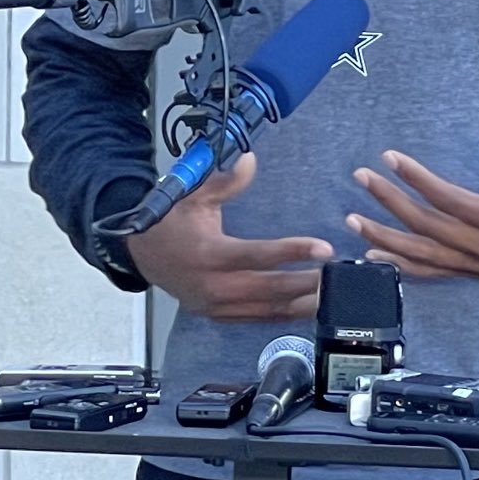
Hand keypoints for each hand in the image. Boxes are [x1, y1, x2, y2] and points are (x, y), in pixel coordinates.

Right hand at [125, 152, 331, 321]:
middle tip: (338, 277)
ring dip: (301, 304)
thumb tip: (250, 160)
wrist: (140, 254)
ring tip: (331, 295)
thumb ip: (226, 183)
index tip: (324, 249)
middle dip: (307, 284)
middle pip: (270, 289)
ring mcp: (216, 306)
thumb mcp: (195, 197)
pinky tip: (306, 309)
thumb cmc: (171, 222)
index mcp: (210, 254)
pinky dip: (282, 316)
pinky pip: (256, 320)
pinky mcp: (217, 316)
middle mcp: (214, 286)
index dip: (293, 251)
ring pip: (266, 310)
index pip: (259, 255)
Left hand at [346, 113, 478, 279]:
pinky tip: (375, 257)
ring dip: (385, 238)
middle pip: (425, 226)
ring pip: (422, 256)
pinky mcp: (473, 273)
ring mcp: (475, 264)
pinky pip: (431, 273)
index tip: (390, 158)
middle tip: (362, 178)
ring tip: (354, 222)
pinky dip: (401, 267)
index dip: (415, 178)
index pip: (446, 198)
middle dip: (389, 202)